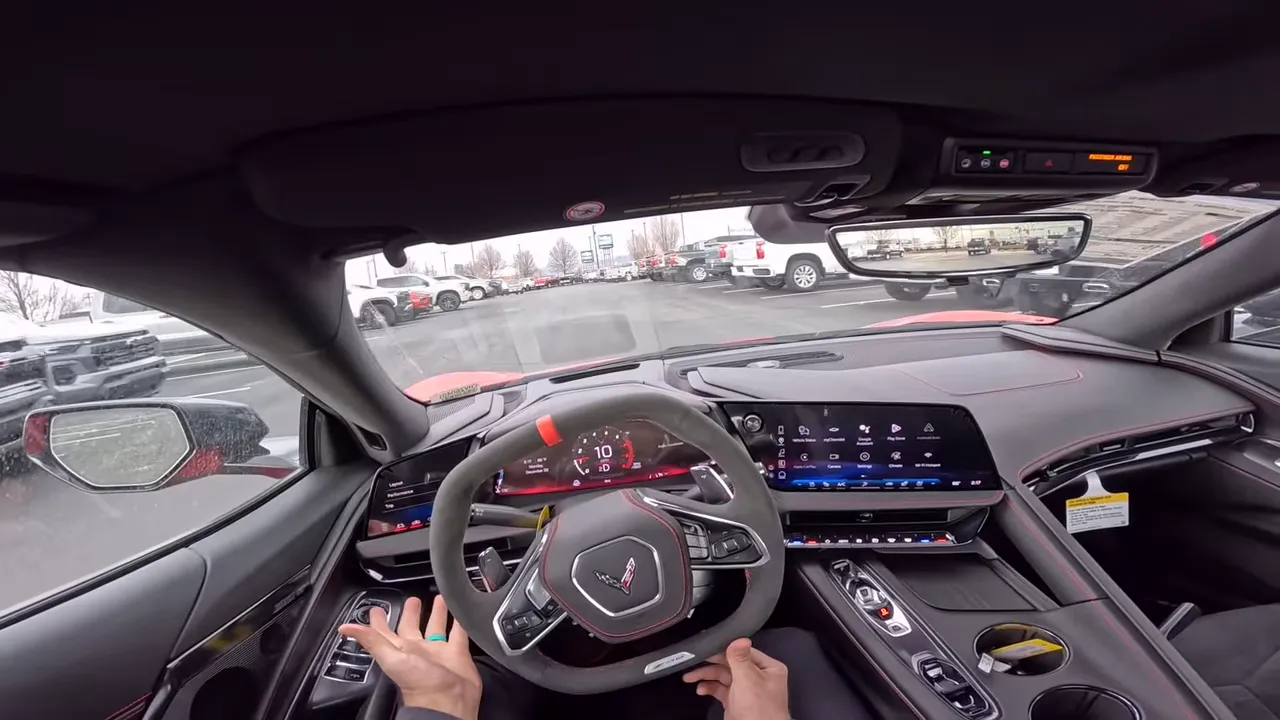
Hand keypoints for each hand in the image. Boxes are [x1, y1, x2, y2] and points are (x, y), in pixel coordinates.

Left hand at [339, 595, 481, 719]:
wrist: (447, 701)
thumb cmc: (417, 684)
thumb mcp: (390, 658)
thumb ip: (371, 640)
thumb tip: (346, 628)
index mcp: (399, 650)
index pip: (385, 632)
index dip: (379, 620)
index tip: (376, 608)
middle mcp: (417, 650)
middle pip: (413, 627)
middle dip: (412, 613)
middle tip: (413, 599)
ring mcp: (437, 652)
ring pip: (436, 627)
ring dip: (438, 613)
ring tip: (441, 598)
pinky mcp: (457, 654)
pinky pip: (459, 632)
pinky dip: (461, 621)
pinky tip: (462, 611)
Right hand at [682, 638, 788, 719]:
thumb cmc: (759, 709)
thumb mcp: (748, 679)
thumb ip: (740, 658)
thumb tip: (739, 637)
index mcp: (768, 668)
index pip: (743, 651)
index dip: (724, 648)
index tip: (707, 646)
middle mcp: (758, 676)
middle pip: (730, 663)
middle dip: (711, 664)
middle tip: (693, 660)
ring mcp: (746, 689)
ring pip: (723, 676)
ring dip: (706, 676)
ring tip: (689, 677)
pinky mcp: (736, 701)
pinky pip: (720, 689)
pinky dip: (710, 688)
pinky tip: (700, 689)